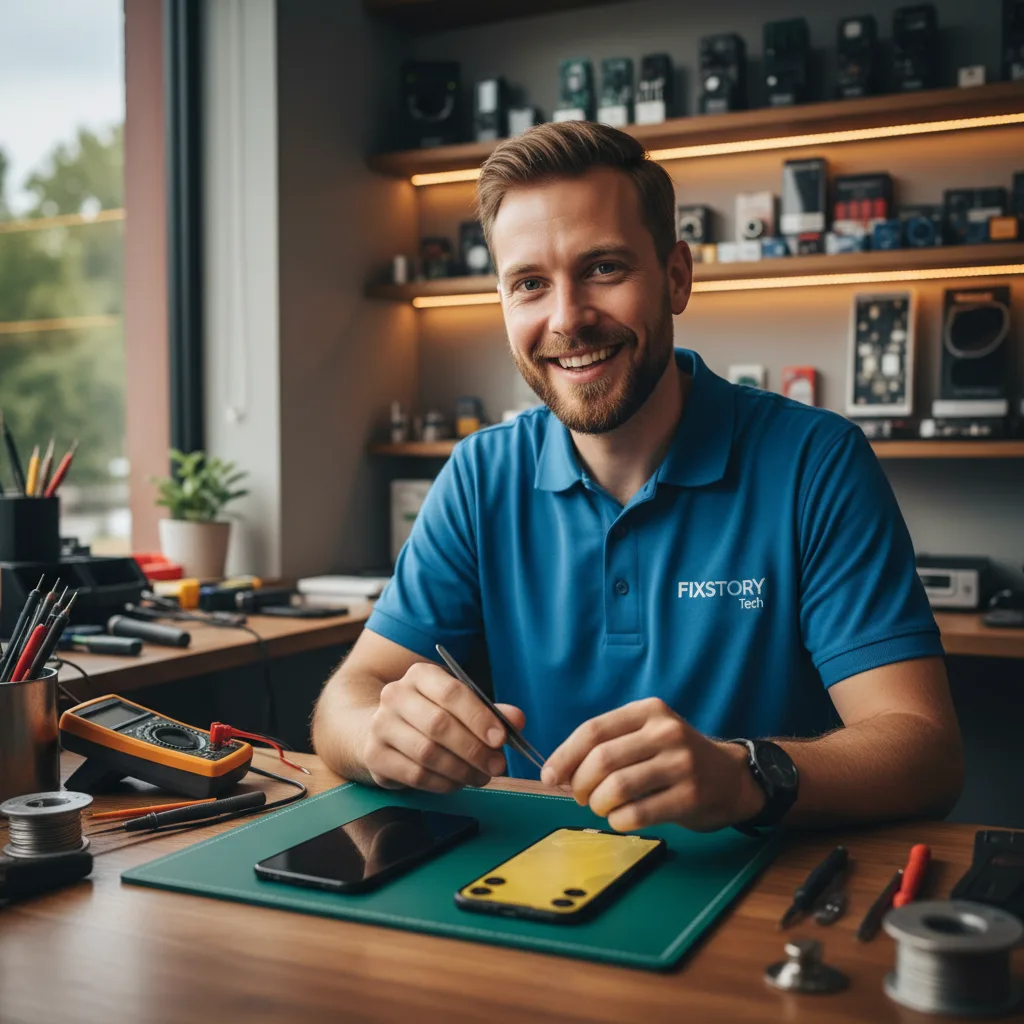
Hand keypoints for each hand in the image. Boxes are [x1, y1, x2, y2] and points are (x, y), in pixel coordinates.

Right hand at [364, 661, 525, 793]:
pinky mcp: (374, 755)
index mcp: (420, 675)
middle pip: (439, 724)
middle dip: (474, 749)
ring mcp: (381, 725)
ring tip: (480, 777)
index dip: (479, 717)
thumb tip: (517, 720)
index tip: (501, 739)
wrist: (379, 728)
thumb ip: (490, 711)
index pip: (451, 692)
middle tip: (497, 766)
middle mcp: (395, 695)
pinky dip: (442, 783)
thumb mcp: (459, 706)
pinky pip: (415, 775)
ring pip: (427, 753)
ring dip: (461, 770)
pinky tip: (457, 783)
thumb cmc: (430, 715)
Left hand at [540, 698, 764, 831]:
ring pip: (616, 788)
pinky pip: (637, 814)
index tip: (549, 776)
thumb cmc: (675, 757)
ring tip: (600, 807)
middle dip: (579, 784)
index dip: (564, 755)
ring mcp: (681, 764)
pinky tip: (619, 819)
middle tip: (579, 797)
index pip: (593, 730)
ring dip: (597, 804)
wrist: (730, 777)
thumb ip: (608, 744)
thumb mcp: (646, 734)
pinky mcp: (690, 796)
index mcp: (648, 711)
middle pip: (601, 760)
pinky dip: (617, 821)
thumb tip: (559, 771)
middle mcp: (666, 732)